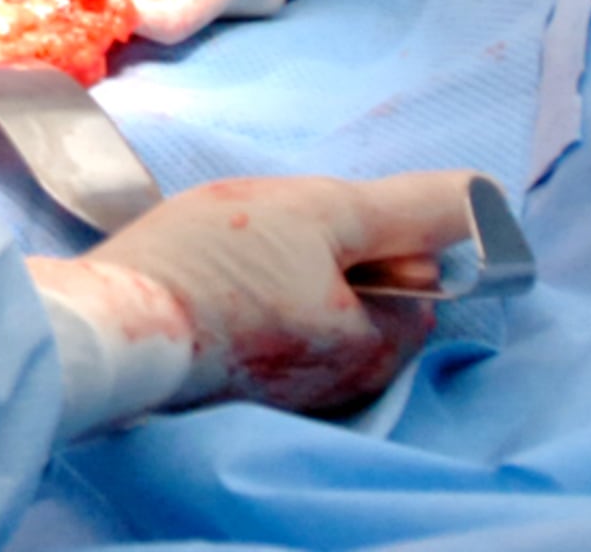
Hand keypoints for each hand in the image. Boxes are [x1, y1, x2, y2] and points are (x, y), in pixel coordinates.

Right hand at [33, 171, 480, 429]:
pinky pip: (268, 333)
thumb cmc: (216, 264)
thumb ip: (404, 208)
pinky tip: (209, 283)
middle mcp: (343, 386)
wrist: (106, 322)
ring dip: (284, 276)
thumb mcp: (319, 211)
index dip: (371, 236)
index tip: (313, 222)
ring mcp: (287, 393)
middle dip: (325, 255)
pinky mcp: (237, 389)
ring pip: (311, 312)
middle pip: (363, 297)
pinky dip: (248, 303)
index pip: (415, 281)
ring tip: (230, 255)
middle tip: (267, 232)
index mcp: (376, 347)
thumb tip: (484, 197)